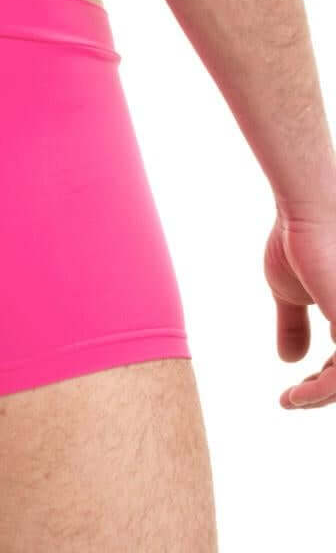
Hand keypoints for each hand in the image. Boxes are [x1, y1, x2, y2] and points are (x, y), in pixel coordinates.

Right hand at [264, 204, 335, 408]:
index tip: (293, 392)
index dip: (324, 383)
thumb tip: (289, 360)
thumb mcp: (290, 292)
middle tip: (293, 400)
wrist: (306, 213)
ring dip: (320, 398)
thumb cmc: (299, 241)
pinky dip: (320, 392)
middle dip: (323, 394)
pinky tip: (295, 393)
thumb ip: (294, 325)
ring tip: (291, 400)